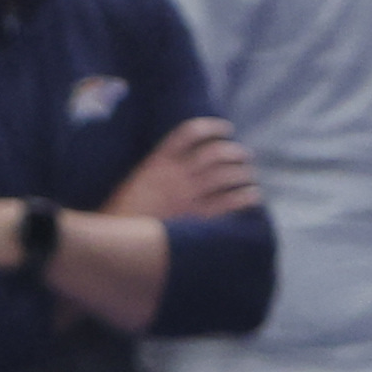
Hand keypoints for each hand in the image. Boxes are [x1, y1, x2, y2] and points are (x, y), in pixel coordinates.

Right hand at [104, 117, 258, 222]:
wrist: (117, 245)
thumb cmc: (120, 216)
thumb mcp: (134, 183)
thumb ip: (157, 171)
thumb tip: (179, 166)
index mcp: (158, 162)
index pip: (190, 132)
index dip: (213, 127)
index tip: (226, 129)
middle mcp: (177, 174)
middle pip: (216, 152)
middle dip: (236, 152)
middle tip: (244, 156)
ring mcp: (190, 195)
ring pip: (228, 175)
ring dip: (244, 173)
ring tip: (249, 176)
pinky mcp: (199, 217)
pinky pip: (232, 201)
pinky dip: (247, 196)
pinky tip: (253, 196)